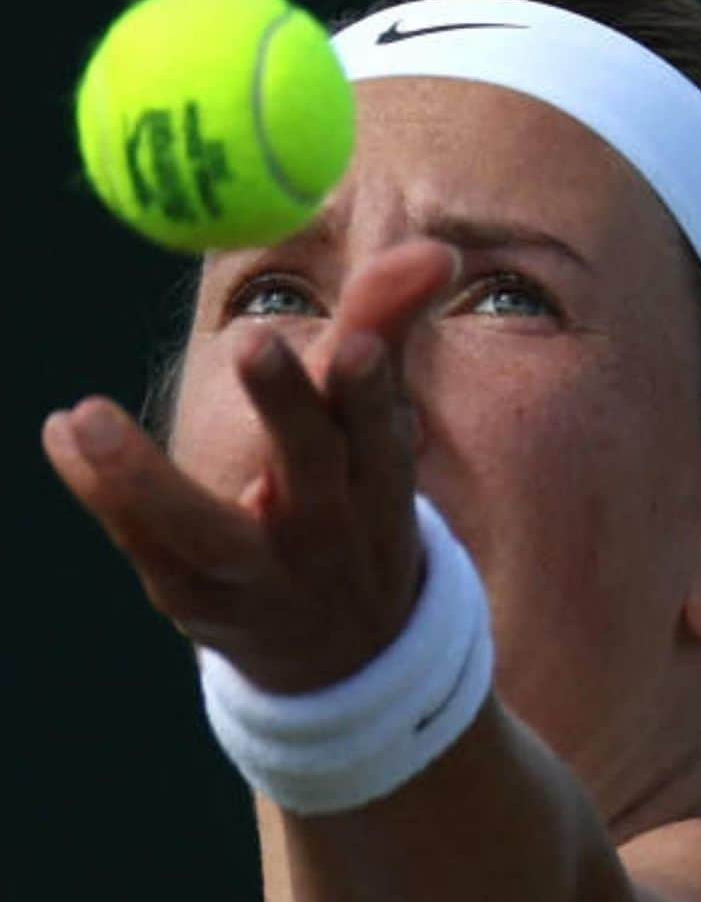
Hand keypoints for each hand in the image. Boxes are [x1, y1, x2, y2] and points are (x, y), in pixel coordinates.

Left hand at [41, 240, 460, 693]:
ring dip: (146, 481)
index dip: (368, 391)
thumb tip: (438, 251)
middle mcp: (329, 533)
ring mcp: (263, 578)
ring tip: (84, 416)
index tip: (355, 341)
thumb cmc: (355, 507)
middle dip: (288, 408)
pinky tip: (61, 436)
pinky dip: (101, 495)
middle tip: (253, 342)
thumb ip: (388, 329)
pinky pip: (147, 551)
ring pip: (207, 534)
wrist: (345, 650)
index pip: (379, 433)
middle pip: (310, 470)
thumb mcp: (375, 430)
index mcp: (378, 486)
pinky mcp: (201, 603)